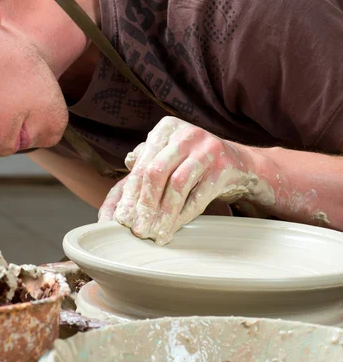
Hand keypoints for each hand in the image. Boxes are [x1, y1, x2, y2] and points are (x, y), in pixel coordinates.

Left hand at [98, 116, 273, 244]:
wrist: (238, 163)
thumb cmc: (193, 160)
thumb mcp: (167, 153)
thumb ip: (145, 161)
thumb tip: (124, 171)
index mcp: (166, 128)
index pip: (142, 165)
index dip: (131, 194)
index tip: (122, 218)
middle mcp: (186, 134)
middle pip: (157, 173)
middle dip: (145, 205)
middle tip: (138, 229)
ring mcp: (207, 149)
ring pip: (177, 185)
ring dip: (164, 214)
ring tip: (155, 233)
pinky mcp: (224, 167)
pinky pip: (199, 196)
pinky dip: (183, 216)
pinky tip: (172, 228)